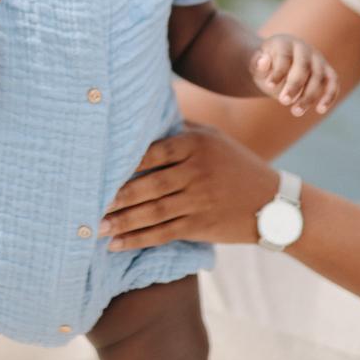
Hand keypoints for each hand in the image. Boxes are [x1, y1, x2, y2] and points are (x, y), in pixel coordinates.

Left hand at [99, 127, 279, 250]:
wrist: (272, 203)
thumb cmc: (236, 164)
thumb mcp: (213, 137)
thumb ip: (181, 129)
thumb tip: (145, 115)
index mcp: (195, 144)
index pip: (151, 150)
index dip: (123, 161)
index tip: (96, 168)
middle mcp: (196, 171)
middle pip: (147, 184)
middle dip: (115, 196)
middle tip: (87, 203)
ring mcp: (198, 200)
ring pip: (151, 212)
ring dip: (121, 221)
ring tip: (96, 227)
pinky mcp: (200, 226)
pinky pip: (162, 233)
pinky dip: (137, 240)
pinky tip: (116, 244)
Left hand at [249, 33, 337, 115]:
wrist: (278, 67)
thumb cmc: (266, 67)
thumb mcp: (257, 65)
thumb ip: (258, 64)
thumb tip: (263, 62)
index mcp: (285, 42)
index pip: (284, 56)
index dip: (278, 71)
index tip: (269, 86)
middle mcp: (304, 48)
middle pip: (303, 66)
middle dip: (294, 85)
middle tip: (283, 101)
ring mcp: (318, 59)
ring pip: (319, 77)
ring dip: (309, 96)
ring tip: (296, 112)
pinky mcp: (327, 72)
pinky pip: (333, 83)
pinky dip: (329, 96)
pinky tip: (320, 110)